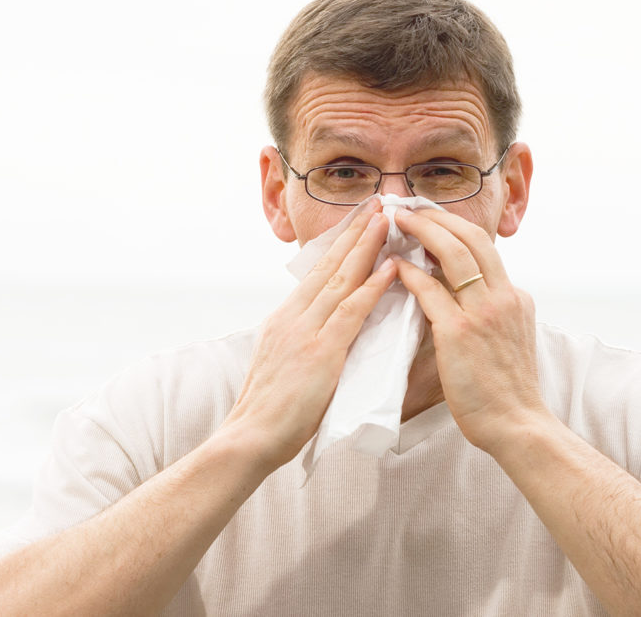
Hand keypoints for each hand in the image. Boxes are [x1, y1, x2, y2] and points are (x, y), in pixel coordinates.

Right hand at [219, 209, 397, 468]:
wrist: (249, 437)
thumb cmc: (270, 413)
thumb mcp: (283, 365)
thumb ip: (304, 344)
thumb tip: (326, 334)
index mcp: (285, 318)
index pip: (318, 273)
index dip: (342, 246)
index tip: (360, 222)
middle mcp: (293, 316)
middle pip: (330, 265)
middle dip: (356, 232)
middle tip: (378, 204)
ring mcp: (306, 331)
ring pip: (341, 279)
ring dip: (367, 247)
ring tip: (387, 219)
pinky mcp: (320, 352)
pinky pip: (351, 312)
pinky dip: (372, 287)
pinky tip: (391, 269)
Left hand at [391, 208, 546, 452]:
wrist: (517, 423)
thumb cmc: (509, 390)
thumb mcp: (514, 337)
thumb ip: (497, 311)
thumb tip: (473, 294)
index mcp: (516, 297)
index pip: (485, 247)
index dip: (456, 227)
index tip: (433, 217)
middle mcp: (503, 296)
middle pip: (470, 237)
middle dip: (437, 216)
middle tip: (410, 207)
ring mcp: (482, 312)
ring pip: (452, 253)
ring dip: (422, 231)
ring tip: (398, 221)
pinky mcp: (459, 332)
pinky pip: (430, 290)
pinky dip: (410, 273)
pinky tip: (395, 266)